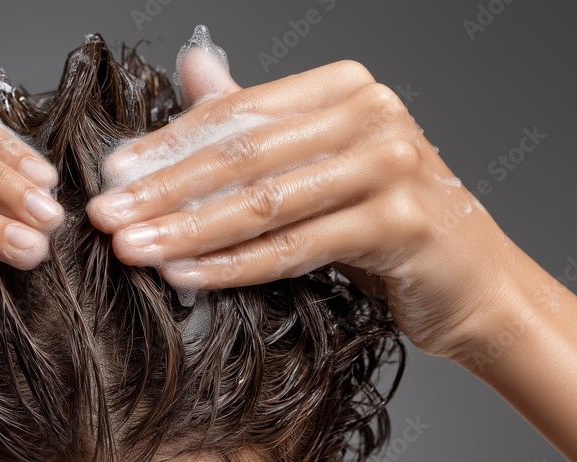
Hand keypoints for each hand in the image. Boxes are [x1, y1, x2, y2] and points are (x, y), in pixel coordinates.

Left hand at [86, 28, 512, 360]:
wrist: (471, 280)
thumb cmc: (385, 220)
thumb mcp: (318, 160)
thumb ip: (257, 117)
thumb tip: (193, 66)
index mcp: (342, 88)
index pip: (235, 116)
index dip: (166, 146)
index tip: (111, 174)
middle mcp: (371, 113)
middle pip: (242, 157)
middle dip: (163, 190)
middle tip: (104, 216)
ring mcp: (392, 163)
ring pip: (263, 203)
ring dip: (186, 230)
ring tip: (130, 250)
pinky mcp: (401, 222)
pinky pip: (294, 247)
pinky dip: (233, 266)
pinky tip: (184, 276)